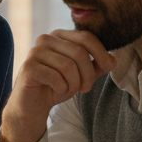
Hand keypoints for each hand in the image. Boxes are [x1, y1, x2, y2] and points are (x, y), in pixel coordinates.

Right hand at [0, 30, 114, 141]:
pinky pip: (55, 77)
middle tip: (86, 88)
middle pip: (79, 52)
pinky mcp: (28, 67)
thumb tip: (113, 60)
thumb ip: (96, 66)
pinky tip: (55, 91)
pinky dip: (61, 88)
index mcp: (59, 36)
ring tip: (68, 90)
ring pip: (68, 66)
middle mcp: (45, 39)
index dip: (101, 53)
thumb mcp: (81, 75)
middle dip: (88, 74)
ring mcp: (35, 52)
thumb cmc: (56, 87)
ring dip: (74, 84)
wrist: (32, 106)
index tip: (108, 67)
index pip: (86, 37)